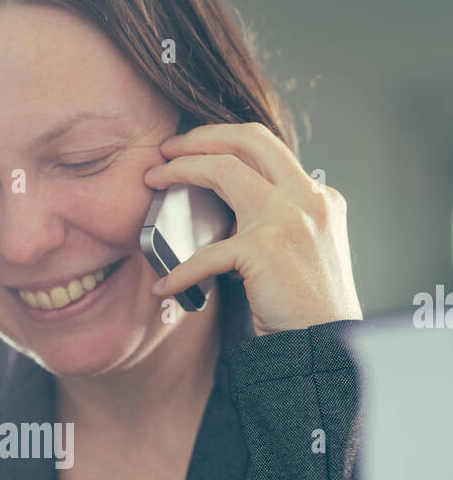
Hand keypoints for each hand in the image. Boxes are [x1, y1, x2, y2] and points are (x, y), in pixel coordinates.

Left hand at [142, 122, 361, 336]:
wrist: (327, 345)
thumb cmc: (309, 309)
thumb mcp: (305, 252)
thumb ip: (278, 225)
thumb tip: (229, 220)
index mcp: (318, 197)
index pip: (269, 150)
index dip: (227, 140)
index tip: (197, 146)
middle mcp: (308, 197)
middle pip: (249, 139)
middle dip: (201, 135)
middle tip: (168, 147)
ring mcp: (288, 218)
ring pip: (224, 170)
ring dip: (180, 170)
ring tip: (152, 180)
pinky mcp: (264, 248)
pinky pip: (206, 253)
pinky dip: (179, 271)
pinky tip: (163, 286)